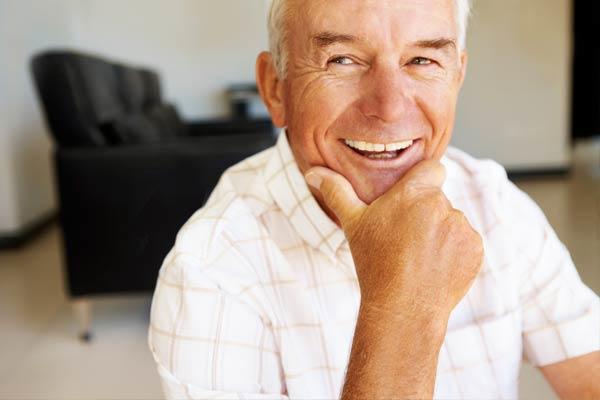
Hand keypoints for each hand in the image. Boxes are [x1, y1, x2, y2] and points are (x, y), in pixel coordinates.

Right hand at [305, 160, 483, 317]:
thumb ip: (336, 192)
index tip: (412, 199)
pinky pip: (466, 241)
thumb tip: (313, 172)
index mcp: (414, 193)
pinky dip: (455, 252)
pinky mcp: (474, 248)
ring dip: (441, 233)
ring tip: (419, 257)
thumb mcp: (352, 224)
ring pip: (452, 221)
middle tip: (406, 239)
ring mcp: (461, 227)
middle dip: (426, 214)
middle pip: (438, 200)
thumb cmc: (374, 264)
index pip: (432, 169)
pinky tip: (435, 267)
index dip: (424, 180)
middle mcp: (442, 205)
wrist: (403, 308)